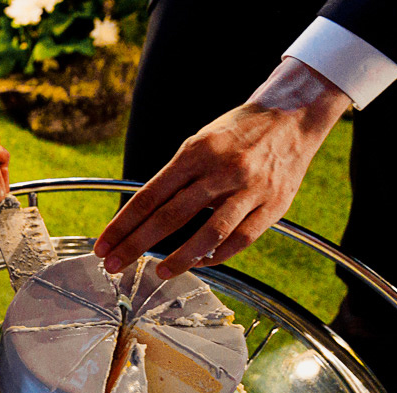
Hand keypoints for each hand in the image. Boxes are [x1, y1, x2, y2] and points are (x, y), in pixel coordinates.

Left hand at [95, 58, 350, 278]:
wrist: (292, 116)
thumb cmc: (237, 133)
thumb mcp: (200, 142)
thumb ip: (176, 177)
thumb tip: (144, 215)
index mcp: (196, 152)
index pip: (150, 195)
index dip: (123, 224)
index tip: (103, 245)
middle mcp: (221, 170)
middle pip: (171, 216)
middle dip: (137, 245)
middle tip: (114, 265)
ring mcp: (249, 189)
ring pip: (209, 234)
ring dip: (180, 259)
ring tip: (158, 272)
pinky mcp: (274, 205)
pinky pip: (241, 239)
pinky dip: (217, 256)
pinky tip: (200, 264)